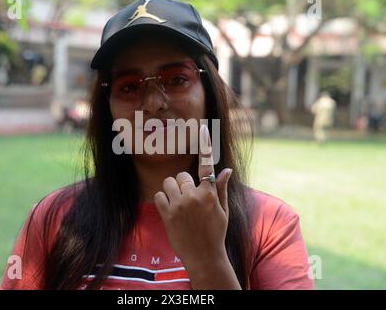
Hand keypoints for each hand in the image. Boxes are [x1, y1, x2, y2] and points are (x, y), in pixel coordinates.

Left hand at [154, 124, 232, 269]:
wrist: (204, 256)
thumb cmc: (215, 233)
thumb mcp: (223, 211)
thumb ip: (221, 189)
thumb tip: (227, 170)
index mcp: (210, 193)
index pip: (207, 166)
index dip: (205, 146)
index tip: (202, 129)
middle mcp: (194, 196)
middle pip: (182, 176)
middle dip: (183, 185)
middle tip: (189, 201)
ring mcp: (179, 205)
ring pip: (168, 183)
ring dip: (172, 191)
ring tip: (179, 205)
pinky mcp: (167, 214)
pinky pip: (159, 195)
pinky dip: (163, 201)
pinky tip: (171, 211)